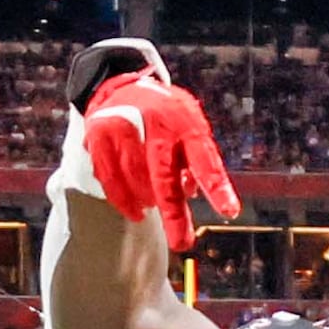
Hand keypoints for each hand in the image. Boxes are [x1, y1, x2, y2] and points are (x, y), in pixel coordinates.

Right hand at [62, 41, 237, 250]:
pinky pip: (110, 180)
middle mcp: (155, 123)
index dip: (217, 186)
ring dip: (148, 203)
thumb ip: (196, 160)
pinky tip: (135, 212)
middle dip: (174, 214)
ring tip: (154, 209)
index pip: (204, 158)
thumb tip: (193, 194)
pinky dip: (124, 201)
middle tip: (182, 243)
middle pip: (165, 177)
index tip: (229, 211)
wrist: (121, 86)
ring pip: (136, 181)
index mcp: (185, 123)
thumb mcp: (190, 128)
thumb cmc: (165, 117)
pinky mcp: (99, 136)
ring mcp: (124, 129)